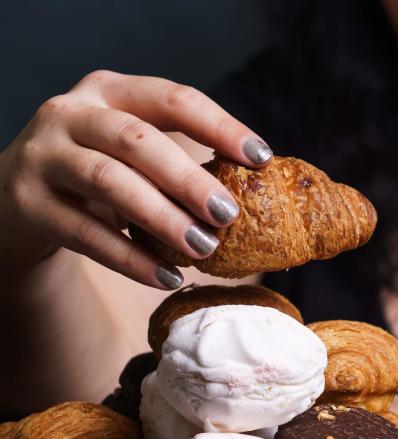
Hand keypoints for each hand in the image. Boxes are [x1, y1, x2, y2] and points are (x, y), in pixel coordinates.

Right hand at [0, 70, 271, 287]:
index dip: (220, 126)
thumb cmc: (99, 173)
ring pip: (109, 183)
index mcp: (110, 91)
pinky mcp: (29, 203)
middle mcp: (71, 114)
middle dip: (189, 179)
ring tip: (204, 249)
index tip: (261, 158)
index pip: (173, 99)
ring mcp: (43, 156)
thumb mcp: (133, 153)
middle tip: (229, 215)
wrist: (15, 199)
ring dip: (163, 219)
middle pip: (137, 141)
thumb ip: (179, 160)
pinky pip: (87, 234)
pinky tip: (167, 277)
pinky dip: (131, 259)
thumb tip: (256, 194)